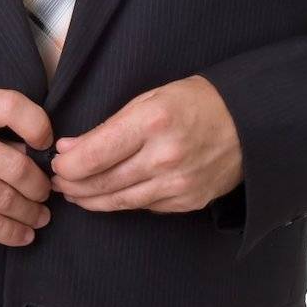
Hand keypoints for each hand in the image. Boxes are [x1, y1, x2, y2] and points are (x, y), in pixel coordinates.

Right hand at [0, 87, 52, 246]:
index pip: (10, 106)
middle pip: (13, 165)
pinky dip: (9, 232)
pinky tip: (23, 234)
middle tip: (47, 192)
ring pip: (2, 198)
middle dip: (39, 184)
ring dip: (29, 212)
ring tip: (40, 216)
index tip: (45, 143)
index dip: (37, 125)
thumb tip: (38, 153)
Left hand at [50, 75, 242, 215]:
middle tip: (58, 182)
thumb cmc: (195, 103)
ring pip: (119, 202)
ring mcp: (178, 184)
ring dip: (91, 200)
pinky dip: (122, 202)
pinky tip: (109, 195)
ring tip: (75, 193)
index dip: (67, 164)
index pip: (94, 155)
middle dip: (73, 184)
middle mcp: (165, 156)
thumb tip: (69, 148)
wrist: (249, 122)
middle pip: (103, 183)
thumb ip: (109, 126)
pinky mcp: (187, 202)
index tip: (56, 161)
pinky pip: (143, 207)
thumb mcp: (150, 98)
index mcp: (152, 122)